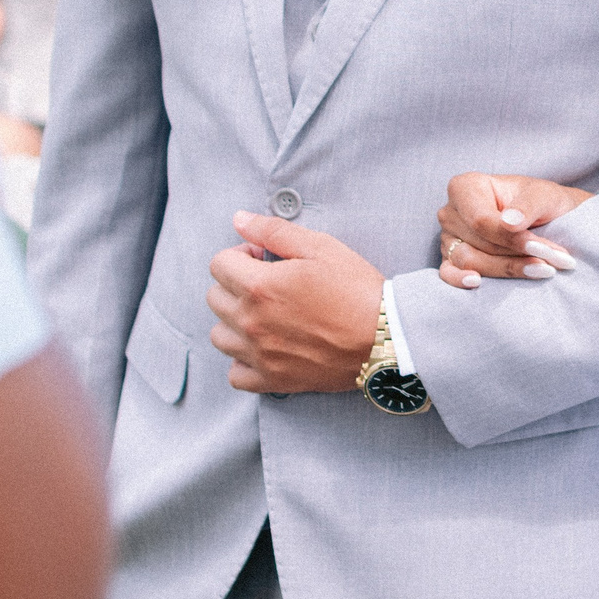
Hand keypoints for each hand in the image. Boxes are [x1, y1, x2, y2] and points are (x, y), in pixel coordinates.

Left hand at [205, 214, 383, 394]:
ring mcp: (259, 354)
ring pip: (219, 335)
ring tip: (263, 315)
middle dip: (234, 284)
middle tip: (267, 283)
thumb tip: (239, 219)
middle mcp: (251, 321)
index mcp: (260, 286)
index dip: (240, 254)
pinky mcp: (272, 379)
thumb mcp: (320, 247)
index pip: (219, 264)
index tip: (262, 258)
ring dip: (233, 321)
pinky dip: (242, 360)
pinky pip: (235, 373)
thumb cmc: (356, 289)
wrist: (384, 337)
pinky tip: (263, 347)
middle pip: (214, 298)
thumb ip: (273, 231)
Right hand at [437, 173, 592, 288]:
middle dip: (519, 254)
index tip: (542, 248)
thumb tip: (509, 222)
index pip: (482, 220)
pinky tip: (478, 283)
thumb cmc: (541, 202)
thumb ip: (528, 205)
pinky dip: (460, 280)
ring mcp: (448, 237)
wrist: (547, 218)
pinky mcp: (450, 260)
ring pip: (470, 261)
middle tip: (556, 261)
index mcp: (466, 187)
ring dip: (508, 269)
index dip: (511, 238)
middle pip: (480, 243)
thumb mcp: (543, 195)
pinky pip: (448, 273)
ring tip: (543, 270)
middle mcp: (451, 212)